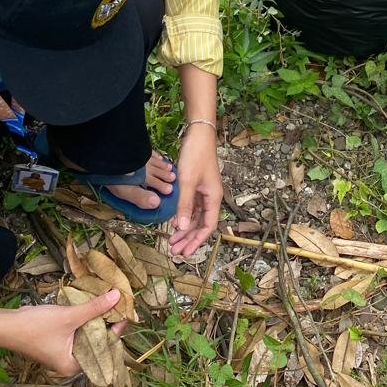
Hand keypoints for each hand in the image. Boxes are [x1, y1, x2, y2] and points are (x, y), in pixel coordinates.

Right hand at [4, 289, 124, 374]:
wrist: (6, 326)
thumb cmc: (36, 327)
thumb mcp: (69, 316)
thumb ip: (94, 308)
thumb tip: (117, 296)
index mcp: (75, 365)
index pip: (105, 346)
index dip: (116, 327)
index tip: (126, 309)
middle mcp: (72, 363)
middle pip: (98, 342)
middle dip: (107, 322)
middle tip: (119, 303)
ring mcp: (65, 353)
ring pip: (88, 335)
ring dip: (96, 319)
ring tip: (108, 301)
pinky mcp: (59, 342)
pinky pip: (78, 331)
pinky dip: (85, 320)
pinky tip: (91, 306)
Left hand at [170, 126, 221, 255]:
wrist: (199, 134)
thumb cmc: (195, 155)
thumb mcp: (187, 181)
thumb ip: (184, 205)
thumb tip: (182, 228)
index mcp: (214, 198)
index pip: (208, 226)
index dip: (197, 241)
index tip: (185, 252)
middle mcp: (211, 197)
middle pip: (202, 224)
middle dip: (189, 239)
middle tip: (174, 251)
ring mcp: (205, 192)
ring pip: (196, 217)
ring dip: (185, 229)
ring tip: (172, 241)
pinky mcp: (198, 186)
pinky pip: (192, 208)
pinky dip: (184, 217)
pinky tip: (174, 223)